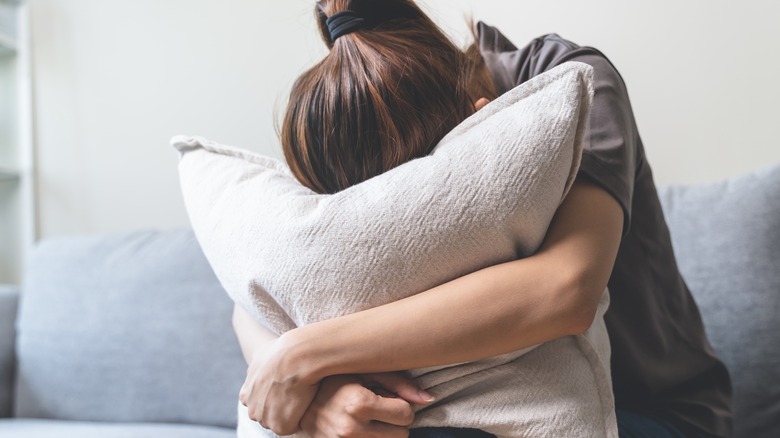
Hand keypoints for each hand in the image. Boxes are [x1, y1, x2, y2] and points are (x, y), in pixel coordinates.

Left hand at [239, 335, 318, 435]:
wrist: (295, 357)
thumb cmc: (282, 352)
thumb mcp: (261, 355)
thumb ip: (258, 367)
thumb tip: (262, 362)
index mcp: (246, 395)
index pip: (261, 402)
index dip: (275, 394)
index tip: (285, 385)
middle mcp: (251, 410)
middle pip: (269, 414)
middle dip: (281, 406)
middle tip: (296, 390)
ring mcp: (265, 420)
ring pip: (281, 420)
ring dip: (291, 411)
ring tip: (302, 394)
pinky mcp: (280, 427)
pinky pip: (294, 426)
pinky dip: (301, 416)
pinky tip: (306, 400)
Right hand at [301, 372, 433, 437]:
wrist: (298, 401)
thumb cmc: (336, 381)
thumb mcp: (366, 373)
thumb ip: (400, 383)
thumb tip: (430, 399)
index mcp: (359, 403)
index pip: (406, 414)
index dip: (401, 407)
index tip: (390, 401)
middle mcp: (350, 428)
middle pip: (401, 435)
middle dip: (395, 423)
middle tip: (381, 411)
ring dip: (385, 434)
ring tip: (370, 421)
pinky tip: (364, 430)